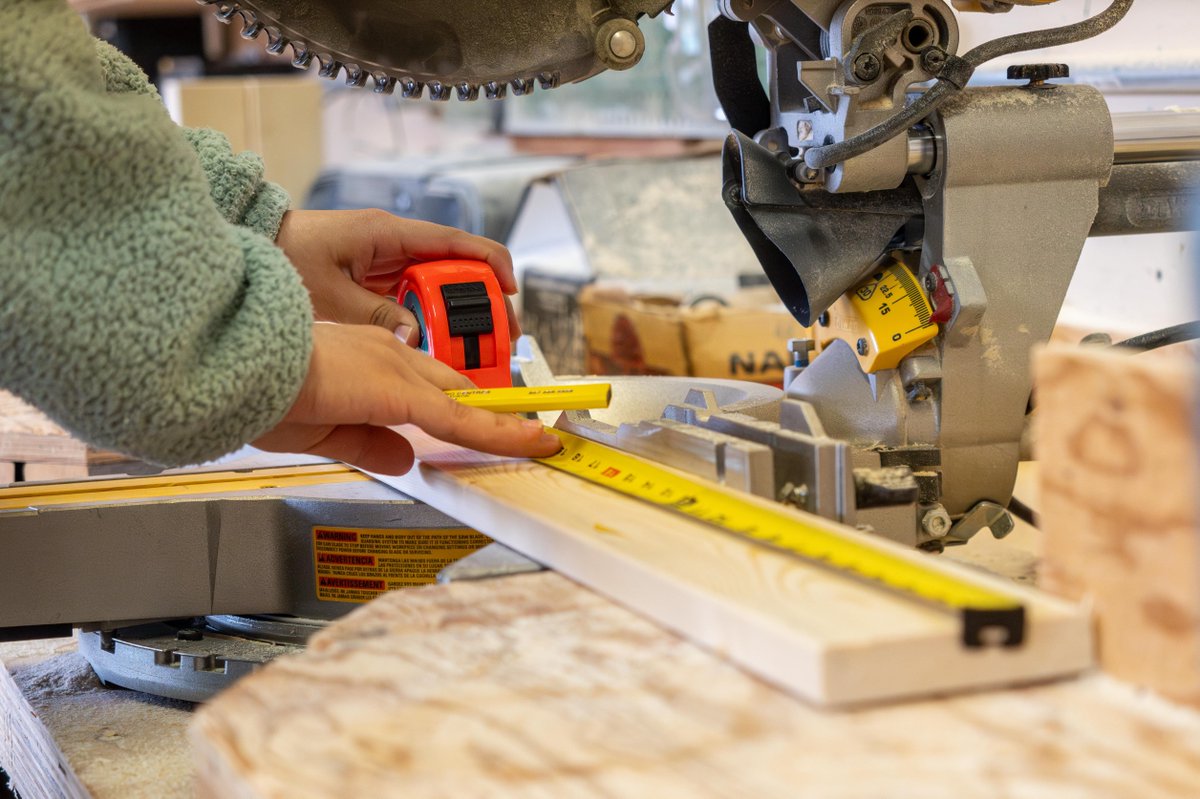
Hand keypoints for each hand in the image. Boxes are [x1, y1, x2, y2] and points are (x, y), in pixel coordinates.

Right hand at [252, 324, 559, 473]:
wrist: (238, 372)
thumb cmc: (262, 394)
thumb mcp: (321, 430)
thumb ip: (369, 443)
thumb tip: (404, 458)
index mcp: (369, 359)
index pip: (428, 384)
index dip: (462, 403)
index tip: (491, 418)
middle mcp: (391, 354)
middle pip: (456, 388)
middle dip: (495, 410)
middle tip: (534, 428)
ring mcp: (398, 369)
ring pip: (466, 402)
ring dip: (507, 423)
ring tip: (546, 440)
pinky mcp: (400, 392)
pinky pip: (462, 419)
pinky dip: (501, 432)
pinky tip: (531, 442)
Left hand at [275, 209, 520, 344]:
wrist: (254, 245)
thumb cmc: (286, 258)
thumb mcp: (331, 296)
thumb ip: (376, 317)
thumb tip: (417, 339)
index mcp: (388, 234)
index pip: (455, 243)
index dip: (489, 264)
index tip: (511, 291)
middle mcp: (395, 244)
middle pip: (456, 269)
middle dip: (483, 302)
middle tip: (500, 338)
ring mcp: (387, 261)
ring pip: (440, 286)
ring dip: (460, 316)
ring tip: (478, 350)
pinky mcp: (377, 278)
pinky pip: (417, 298)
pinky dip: (433, 320)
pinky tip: (442, 346)